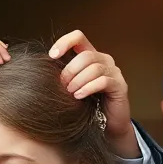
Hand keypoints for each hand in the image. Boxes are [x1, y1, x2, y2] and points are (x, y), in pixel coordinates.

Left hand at [49, 31, 139, 158]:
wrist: (107, 126)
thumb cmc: (87, 106)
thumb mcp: (71, 87)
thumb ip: (63, 76)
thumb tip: (42, 69)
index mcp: (91, 55)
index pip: (78, 37)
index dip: (64, 42)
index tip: (52, 56)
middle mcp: (104, 60)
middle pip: (85, 55)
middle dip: (70, 70)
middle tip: (62, 86)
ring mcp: (114, 72)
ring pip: (94, 67)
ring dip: (78, 80)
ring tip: (70, 93)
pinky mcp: (120, 85)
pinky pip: (103, 80)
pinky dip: (88, 88)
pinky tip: (79, 96)